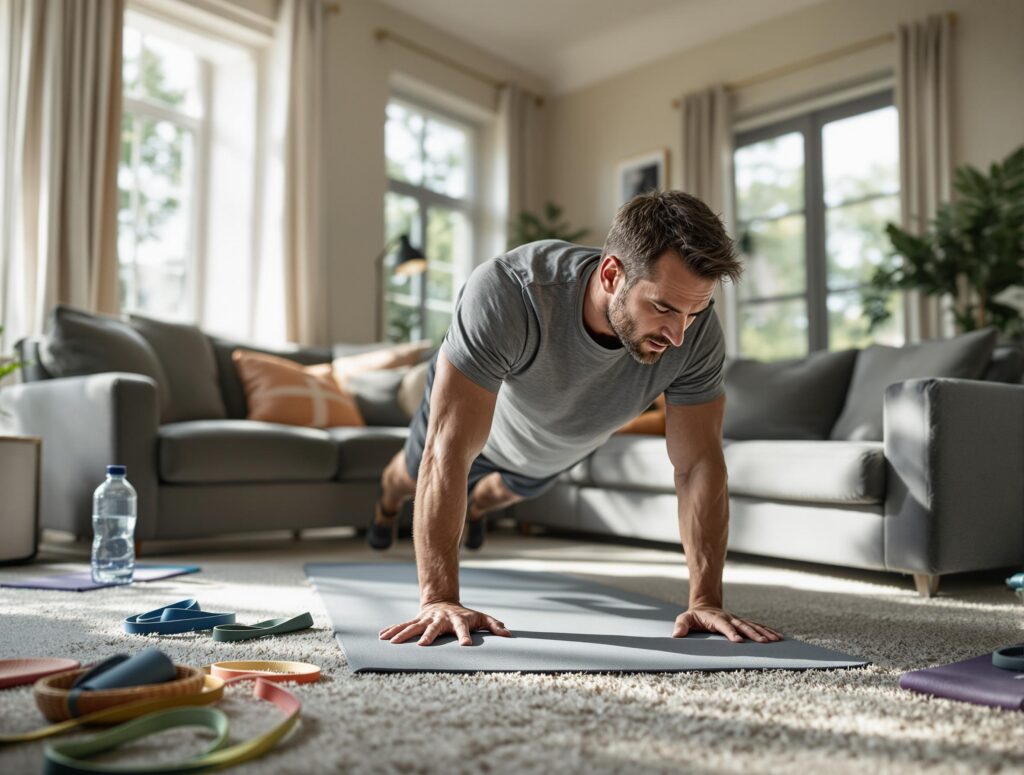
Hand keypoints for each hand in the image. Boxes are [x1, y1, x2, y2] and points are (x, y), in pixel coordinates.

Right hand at [378, 601, 511, 645]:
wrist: (444, 601)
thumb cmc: (465, 615)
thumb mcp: (481, 618)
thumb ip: (494, 626)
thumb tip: (509, 636)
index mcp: (457, 620)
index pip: (463, 629)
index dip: (465, 637)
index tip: (466, 646)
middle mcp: (440, 619)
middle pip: (434, 628)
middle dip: (428, 636)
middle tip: (423, 646)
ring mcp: (427, 619)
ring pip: (414, 626)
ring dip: (403, 634)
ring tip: (392, 643)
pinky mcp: (417, 621)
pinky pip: (404, 626)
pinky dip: (393, 630)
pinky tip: (382, 637)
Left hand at [673, 605, 782, 642]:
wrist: (705, 605)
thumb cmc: (694, 616)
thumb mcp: (685, 619)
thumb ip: (681, 625)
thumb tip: (675, 635)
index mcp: (715, 619)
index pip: (724, 626)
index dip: (731, 633)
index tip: (738, 641)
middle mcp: (729, 618)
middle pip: (742, 626)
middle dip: (753, 634)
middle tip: (764, 643)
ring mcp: (737, 620)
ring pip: (753, 625)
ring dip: (764, 632)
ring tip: (776, 640)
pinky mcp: (742, 623)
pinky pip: (757, 626)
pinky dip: (767, 631)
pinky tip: (778, 637)